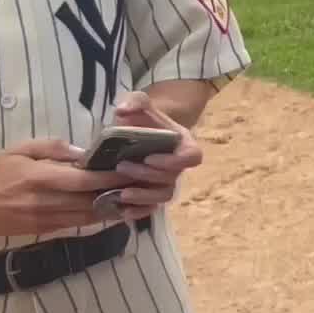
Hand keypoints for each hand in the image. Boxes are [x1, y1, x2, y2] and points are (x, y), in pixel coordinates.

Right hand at [0, 140, 133, 236]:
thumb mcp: (21, 150)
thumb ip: (52, 148)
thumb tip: (82, 151)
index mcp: (42, 178)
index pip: (85, 180)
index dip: (113, 177)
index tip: (135, 170)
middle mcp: (47, 202)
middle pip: (92, 201)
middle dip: (122, 195)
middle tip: (149, 188)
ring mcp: (46, 219)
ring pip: (88, 217)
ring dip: (115, 211)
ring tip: (142, 202)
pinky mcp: (44, 231)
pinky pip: (77, 225)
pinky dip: (98, 219)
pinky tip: (117, 214)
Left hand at [107, 90, 203, 222]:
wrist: (137, 133)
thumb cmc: (143, 119)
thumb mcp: (140, 102)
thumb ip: (136, 100)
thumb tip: (123, 110)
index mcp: (183, 144)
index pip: (192, 157)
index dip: (174, 161)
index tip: (149, 156)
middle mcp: (178, 166)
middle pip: (172, 177)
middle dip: (147, 174)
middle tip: (121, 166)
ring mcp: (166, 183)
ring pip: (163, 196)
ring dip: (143, 196)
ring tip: (121, 193)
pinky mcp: (152, 196)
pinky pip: (151, 209)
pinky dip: (138, 212)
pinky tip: (121, 210)